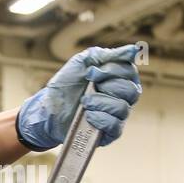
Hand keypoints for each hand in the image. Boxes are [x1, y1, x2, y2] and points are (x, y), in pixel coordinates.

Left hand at [16, 44, 141, 148]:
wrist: (50, 109)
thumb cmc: (67, 85)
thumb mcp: (82, 62)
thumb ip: (105, 55)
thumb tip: (134, 49)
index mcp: (120, 77)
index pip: (130, 71)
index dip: (111, 71)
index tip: (90, 73)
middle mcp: (123, 96)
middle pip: (131, 91)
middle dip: (107, 87)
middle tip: (88, 87)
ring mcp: (118, 115)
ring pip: (123, 108)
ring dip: (100, 102)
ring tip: (84, 102)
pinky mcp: (111, 132)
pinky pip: (115, 126)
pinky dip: (99, 118)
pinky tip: (88, 115)